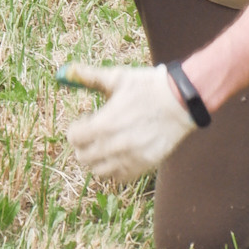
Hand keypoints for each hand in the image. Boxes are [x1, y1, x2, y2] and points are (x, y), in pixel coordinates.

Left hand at [59, 61, 196, 183]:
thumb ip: (90, 76)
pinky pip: (119, 177)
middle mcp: (116, 144)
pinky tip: (119, 154)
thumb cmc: (147, 86)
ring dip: (97, 159)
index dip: (76, 129)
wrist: (181, 101)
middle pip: (83, 157)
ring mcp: (131, 158)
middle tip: (93, 134)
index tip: (85, 121)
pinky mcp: (144, 165)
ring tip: (105, 145)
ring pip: (99, 171)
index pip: (74, 138)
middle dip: (83, 145)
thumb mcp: (118, 78)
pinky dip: (114, 169)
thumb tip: (66, 72)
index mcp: (105, 123)